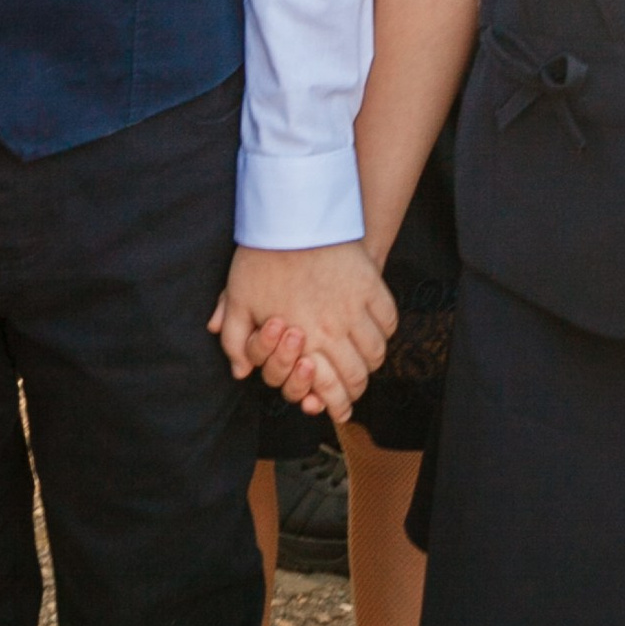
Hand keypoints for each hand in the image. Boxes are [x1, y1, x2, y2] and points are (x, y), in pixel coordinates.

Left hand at [212, 243, 393, 424]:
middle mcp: (335, 328)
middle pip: (360, 374)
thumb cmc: (260, 258)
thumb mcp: (236, 301)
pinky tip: (375, 330)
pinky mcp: (371, 284)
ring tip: (363, 360)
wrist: (290, 216)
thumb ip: (234, 341)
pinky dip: (385, 331)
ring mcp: (357, 306)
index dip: (336, 404)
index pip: (330, 387)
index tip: (339, 409)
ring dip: (371, 361)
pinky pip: (389, 319)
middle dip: (357, 388)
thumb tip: (242, 371)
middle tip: (353, 389)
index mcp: (304, 338)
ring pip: (377, 351)